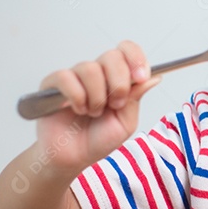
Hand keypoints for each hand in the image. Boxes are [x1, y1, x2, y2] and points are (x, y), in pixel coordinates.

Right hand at [34, 40, 160, 173]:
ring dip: (97, 96)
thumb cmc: (99, 139)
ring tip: (94, 112)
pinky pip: (66, 77)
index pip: (127, 50)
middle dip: (119, 82)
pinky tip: (78, 110)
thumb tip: (155, 77)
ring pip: (90, 68)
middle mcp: (97, 73)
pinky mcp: (52, 84)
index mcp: (117, 78)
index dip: (136, 59)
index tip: (141, 77)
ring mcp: (75, 77)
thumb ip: (136, 98)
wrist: (73, 157)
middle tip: (115, 105)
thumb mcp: (125, 121)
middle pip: (112, 56)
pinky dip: (77, 97)